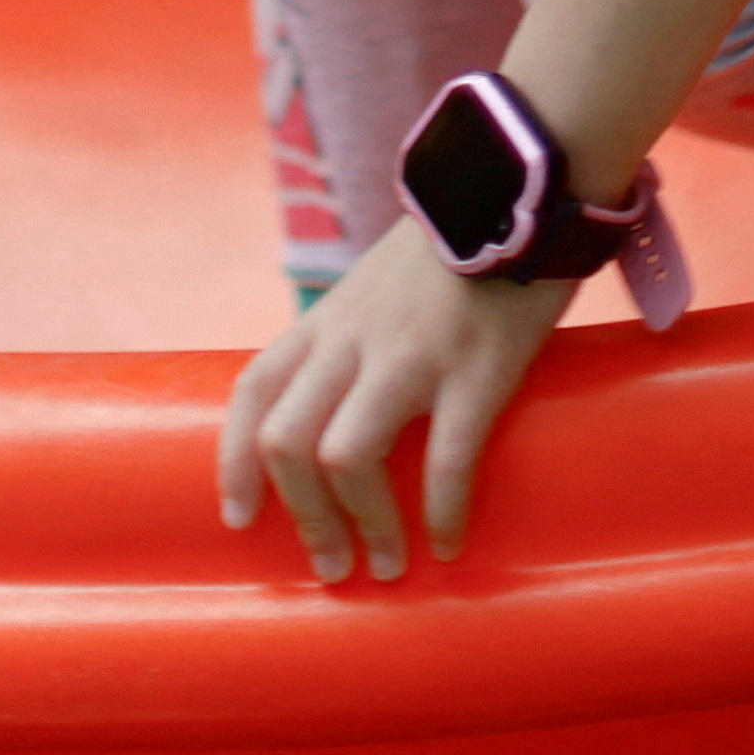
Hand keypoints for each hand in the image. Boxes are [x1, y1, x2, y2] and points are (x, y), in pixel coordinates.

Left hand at [216, 220, 575, 583]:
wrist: (520, 188)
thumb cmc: (455, 248)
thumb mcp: (377, 284)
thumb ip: (353, 336)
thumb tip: (343, 408)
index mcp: (328, 319)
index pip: (253, 390)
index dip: (234, 460)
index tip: (240, 518)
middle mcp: (354, 338)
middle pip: (286, 439)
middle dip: (302, 516)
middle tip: (331, 567)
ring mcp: (412, 353)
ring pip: (346, 455)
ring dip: (364, 525)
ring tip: (390, 565)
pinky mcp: (477, 368)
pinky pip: (446, 458)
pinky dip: (440, 512)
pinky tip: (449, 543)